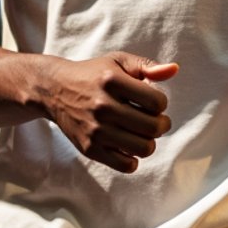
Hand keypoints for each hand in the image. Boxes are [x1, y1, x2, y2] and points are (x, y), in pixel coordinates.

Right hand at [39, 53, 177, 172]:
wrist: (53, 89)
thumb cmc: (93, 75)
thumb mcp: (118, 62)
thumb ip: (147, 66)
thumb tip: (174, 70)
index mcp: (112, 81)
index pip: (157, 101)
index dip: (161, 102)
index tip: (152, 102)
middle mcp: (103, 106)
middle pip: (153, 127)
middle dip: (161, 124)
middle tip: (155, 121)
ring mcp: (95, 130)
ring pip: (143, 148)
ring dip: (150, 142)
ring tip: (142, 133)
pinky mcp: (89, 148)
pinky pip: (125, 165)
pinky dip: (133, 159)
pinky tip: (128, 146)